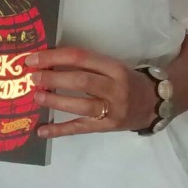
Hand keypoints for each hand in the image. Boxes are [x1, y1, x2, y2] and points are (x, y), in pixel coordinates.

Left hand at [24, 47, 157, 137]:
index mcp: (114, 67)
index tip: (33, 58)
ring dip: (56, 101)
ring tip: (37, 96)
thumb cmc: (126, 80)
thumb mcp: (111, 66)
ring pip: (81, 105)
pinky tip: (41, 131)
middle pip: (81, 81)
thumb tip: (47, 62)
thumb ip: (86, 64)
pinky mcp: (107, 127)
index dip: (54, 57)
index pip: (81, 57)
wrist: (154, 103)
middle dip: (53, 78)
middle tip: (34, 77)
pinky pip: (80, 128)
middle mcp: (115, 88)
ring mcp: (112, 110)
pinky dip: (59, 130)